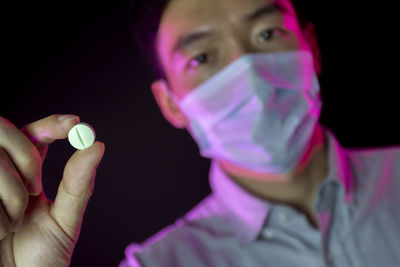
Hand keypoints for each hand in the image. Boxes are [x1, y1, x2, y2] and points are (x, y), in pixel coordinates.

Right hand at [0, 114, 104, 266]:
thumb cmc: (41, 259)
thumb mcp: (64, 220)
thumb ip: (78, 184)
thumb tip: (97, 147)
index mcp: (25, 177)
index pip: (33, 136)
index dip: (51, 124)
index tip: (74, 123)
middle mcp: (1, 176)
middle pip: (8, 136)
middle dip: (27, 160)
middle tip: (34, 189)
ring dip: (10, 196)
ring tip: (12, 224)